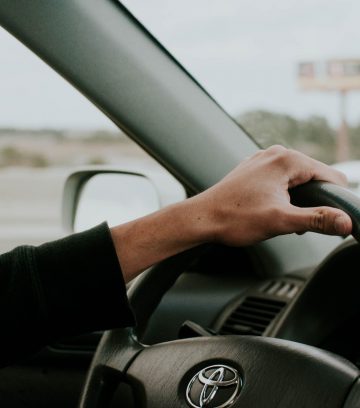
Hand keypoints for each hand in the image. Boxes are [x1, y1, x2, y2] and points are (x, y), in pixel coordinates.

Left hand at [194, 145, 351, 245]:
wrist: (202, 218)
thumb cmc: (235, 218)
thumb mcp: (280, 221)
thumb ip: (317, 220)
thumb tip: (347, 222)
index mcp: (287, 160)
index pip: (331, 176)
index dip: (335, 200)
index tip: (329, 221)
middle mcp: (276, 154)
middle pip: (314, 177)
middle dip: (312, 202)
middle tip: (295, 223)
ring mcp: (263, 160)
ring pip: (297, 180)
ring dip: (297, 200)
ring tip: (279, 217)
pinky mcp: (254, 169)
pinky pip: (280, 179)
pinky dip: (283, 195)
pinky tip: (269, 210)